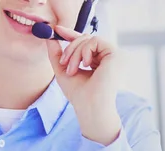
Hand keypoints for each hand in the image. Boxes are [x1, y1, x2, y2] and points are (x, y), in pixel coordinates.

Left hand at [45, 25, 122, 145]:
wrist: (89, 107)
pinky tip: (86, 65)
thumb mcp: (63, 70)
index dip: (71, 34)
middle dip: (70, 48)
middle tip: (63, 62)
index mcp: (99, 61)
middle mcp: (108, 57)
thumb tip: (48, 37)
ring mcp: (114, 56)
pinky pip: (95, 40)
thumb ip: (57, 54)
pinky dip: (85, 50)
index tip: (56, 30)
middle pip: (85, 38)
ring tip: (72, 70)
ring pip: (89, 38)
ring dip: (75, 52)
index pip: (85, 43)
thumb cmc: (78, 94)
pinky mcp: (117, 54)